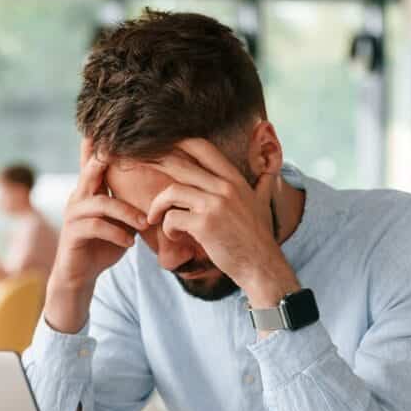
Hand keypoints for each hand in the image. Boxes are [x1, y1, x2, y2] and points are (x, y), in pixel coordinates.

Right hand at [45, 138, 148, 332]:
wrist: (80, 275)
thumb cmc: (104, 244)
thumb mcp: (120, 219)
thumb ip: (131, 200)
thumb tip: (163, 184)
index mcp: (90, 189)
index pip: (95, 158)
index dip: (103, 141)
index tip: (116, 125)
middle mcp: (79, 196)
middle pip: (92, 168)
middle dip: (109, 158)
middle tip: (130, 152)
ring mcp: (74, 214)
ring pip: (102, 203)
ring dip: (127, 213)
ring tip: (145, 224)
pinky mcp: (73, 233)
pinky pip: (97, 227)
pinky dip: (117, 234)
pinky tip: (130, 243)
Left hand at [143, 138, 298, 306]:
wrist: (262, 266)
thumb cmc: (258, 238)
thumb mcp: (262, 203)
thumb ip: (262, 183)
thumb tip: (269, 169)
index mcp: (235, 179)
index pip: (202, 147)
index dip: (178, 143)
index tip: (162, 148)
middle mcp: (225, 187)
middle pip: (180, 164)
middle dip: (156, 165)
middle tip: (140, 167)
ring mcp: (214, 205)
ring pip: (171, 192)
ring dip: (157, 206)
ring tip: (154, 218)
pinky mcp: (204, 225)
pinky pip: (171, 218)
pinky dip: (167, 228)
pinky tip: (175, 236)